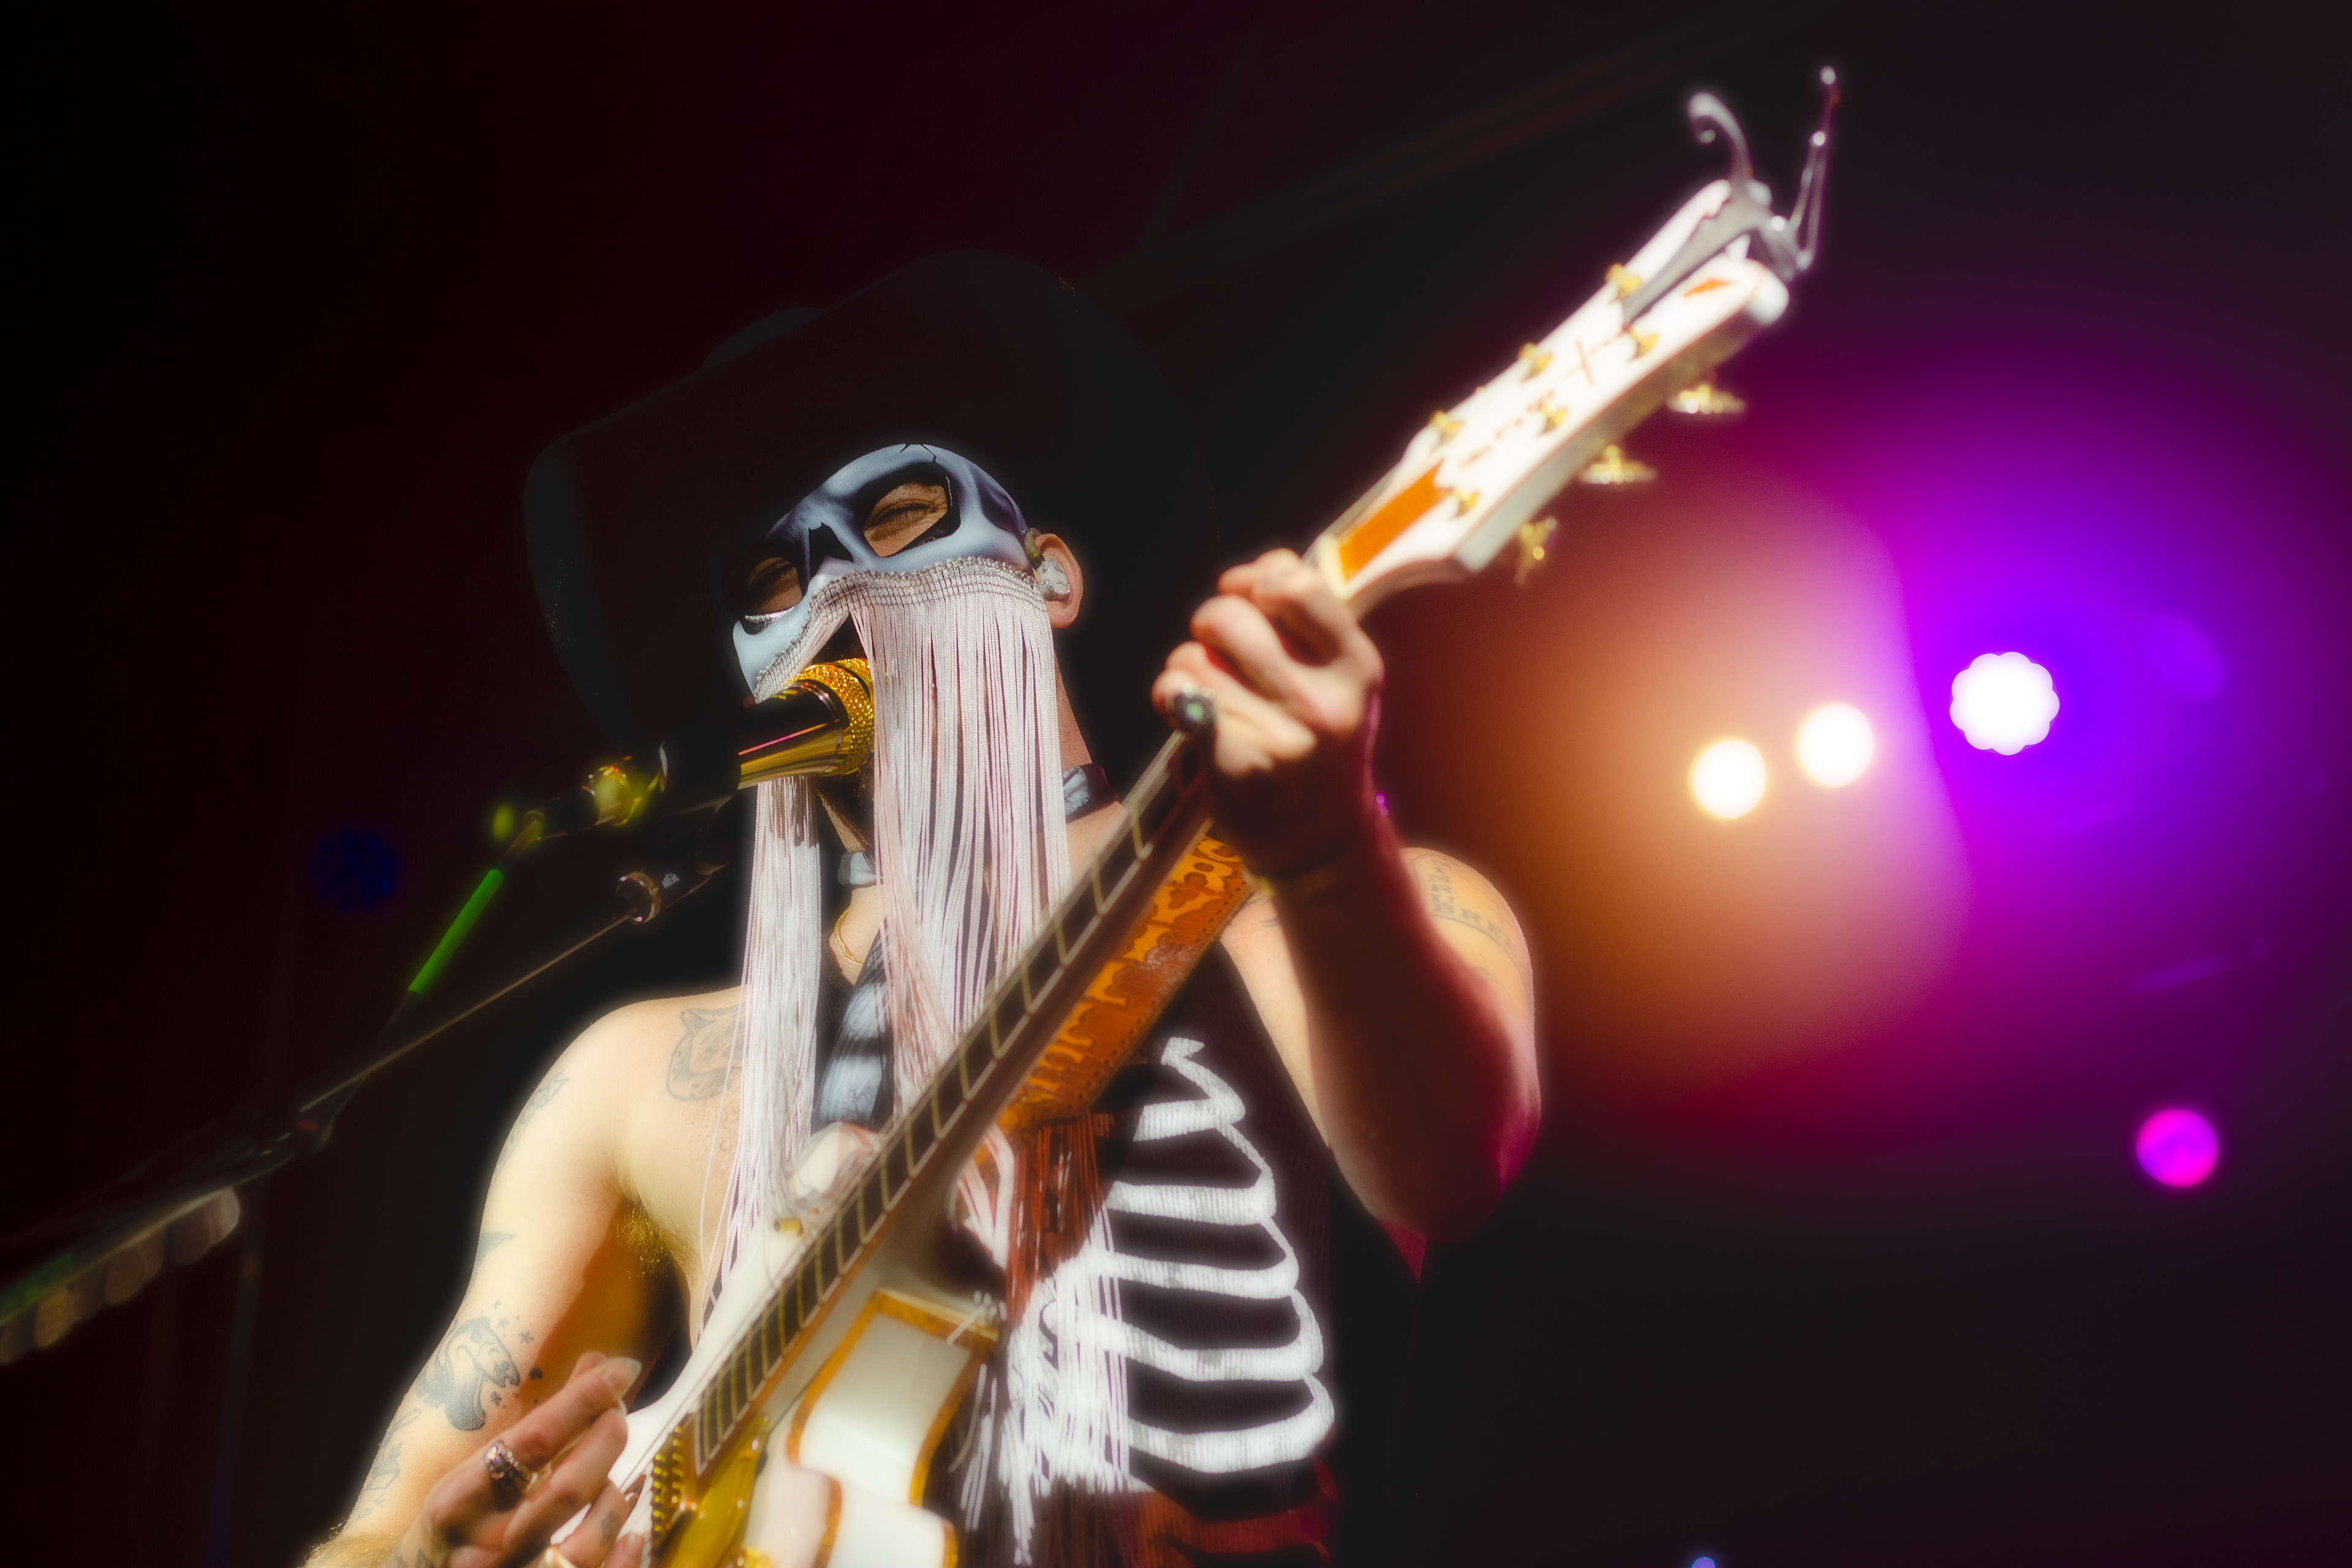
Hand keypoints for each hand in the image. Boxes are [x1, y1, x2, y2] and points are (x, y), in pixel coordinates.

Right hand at [389, 1351, 645, 1567]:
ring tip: (611, 1485)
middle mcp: (485, 1545)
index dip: (584, 1399)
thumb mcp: (477, 1468)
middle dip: (607, 1441)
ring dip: (614, 1503)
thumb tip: (599, 1365)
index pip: (534, 1439)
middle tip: (618, 1413)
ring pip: (587, 1544)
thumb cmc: (457, 1519)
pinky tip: (631, 1534)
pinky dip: (625, 1555)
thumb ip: (541, 1422)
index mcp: (460, 1499)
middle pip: (570, 1489)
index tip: (621, 1368)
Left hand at [1151, 549, 1383, 876]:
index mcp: (1356, 666)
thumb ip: (1310, 617)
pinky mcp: (1239, 767)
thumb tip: (1259, 569)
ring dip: (1189, 667)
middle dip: (1211, 623)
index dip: (1253, 580)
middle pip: (1229, 614)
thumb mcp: (1341, 679)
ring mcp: (1284, 739)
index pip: (1293, 584)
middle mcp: (1326, 703)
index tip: (1246, 597)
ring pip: (1193, 657)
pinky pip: (1180, 696)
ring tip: (1213, 693)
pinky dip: (1170, 695)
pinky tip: (1184, 709)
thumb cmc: (1321, 741)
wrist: (1323, 840)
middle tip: (1220, 651)